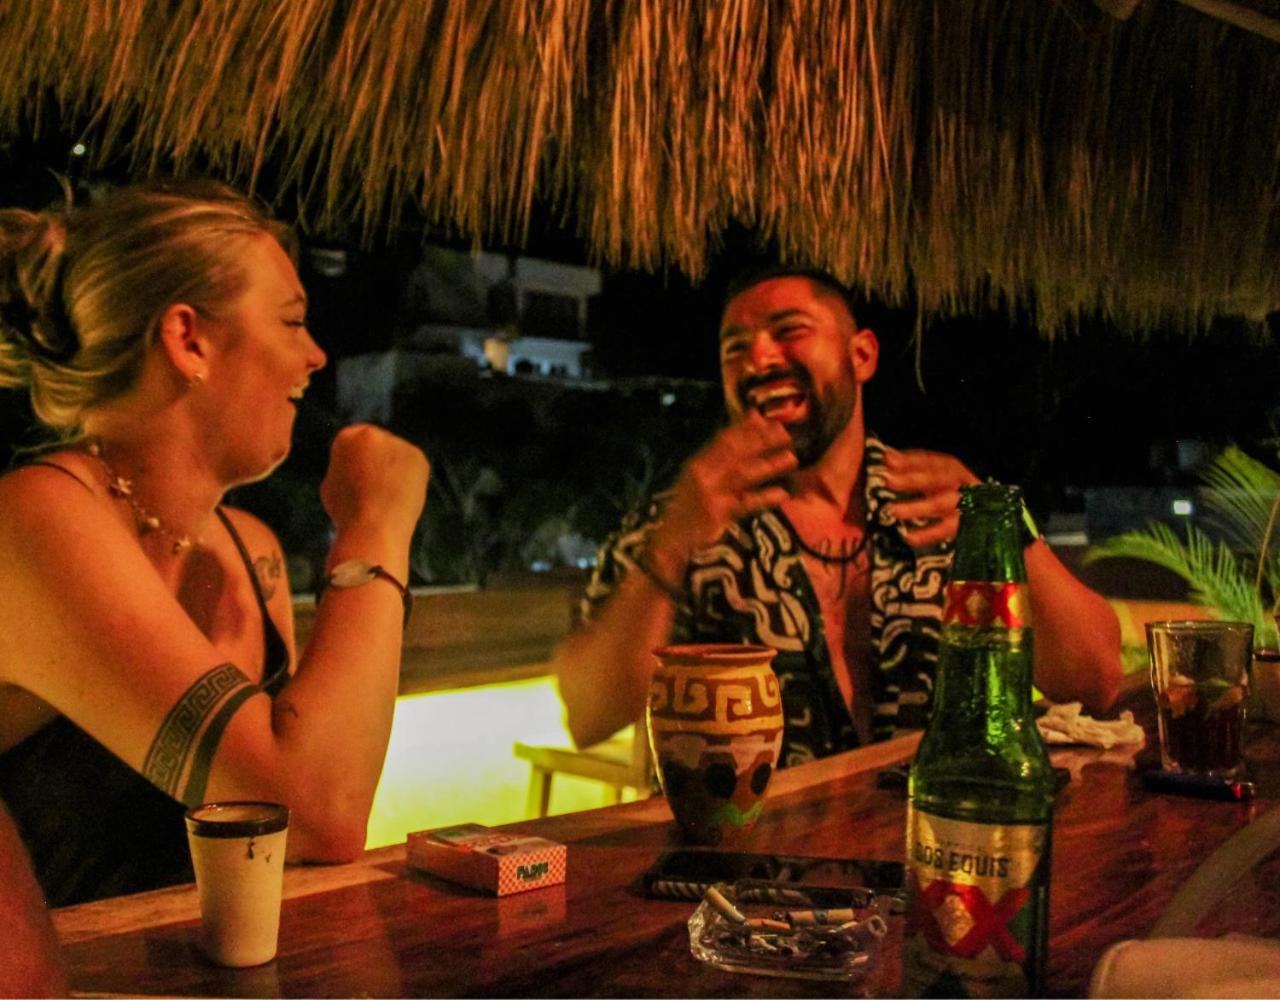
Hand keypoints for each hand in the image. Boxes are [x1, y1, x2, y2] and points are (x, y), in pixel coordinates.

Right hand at [320, 424, 428, 534]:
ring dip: (394, 471)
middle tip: (376, 488)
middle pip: (377, 445)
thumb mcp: (332, 483)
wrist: (373, 526)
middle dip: (378, 462)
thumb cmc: (349, 512)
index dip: (358, 463)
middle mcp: (371, 433)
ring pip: (397, 456)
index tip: (360, 479)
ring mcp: (397, 443)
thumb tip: (356, 465)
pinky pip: (413, 466)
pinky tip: (402, 494)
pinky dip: (411, 479)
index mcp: (346, 437)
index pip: (355, 441)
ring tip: (387, 496)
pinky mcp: (417, 455)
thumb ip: (345, 467)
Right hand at [647, 410, 795, 576]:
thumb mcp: (700, 481)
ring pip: (742, 473)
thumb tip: (748, 432)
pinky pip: (745, 503)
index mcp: (698, 463)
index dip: (750, 428)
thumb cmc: (689, 512)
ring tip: (792, 458)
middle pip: (735, 451)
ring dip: (768, 465)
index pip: (725, 438)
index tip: (773, 421)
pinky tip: (782, 494)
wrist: (670, 544)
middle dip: (762, 441)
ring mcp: (709, 493)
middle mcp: (702, 473)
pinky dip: (764, 497)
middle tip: (787, 435)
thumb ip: (721, 459)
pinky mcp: (717, 514)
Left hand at [882, 448, 979, 548]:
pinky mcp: (965, 527)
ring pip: (940, 504)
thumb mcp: (938, 477)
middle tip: (887, 480)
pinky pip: (945, 530)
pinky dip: (927, 534)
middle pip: (936, 479)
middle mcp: (959, 483)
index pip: (930, 461)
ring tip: (893, 511)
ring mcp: (964, 505)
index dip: (909, 460)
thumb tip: (887, 457)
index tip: (888, 460)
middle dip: (911, 480)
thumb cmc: (952, 493)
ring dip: (916, 507)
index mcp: (951, 469)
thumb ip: (913, 468)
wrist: (988, 514)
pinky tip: (909, 537)